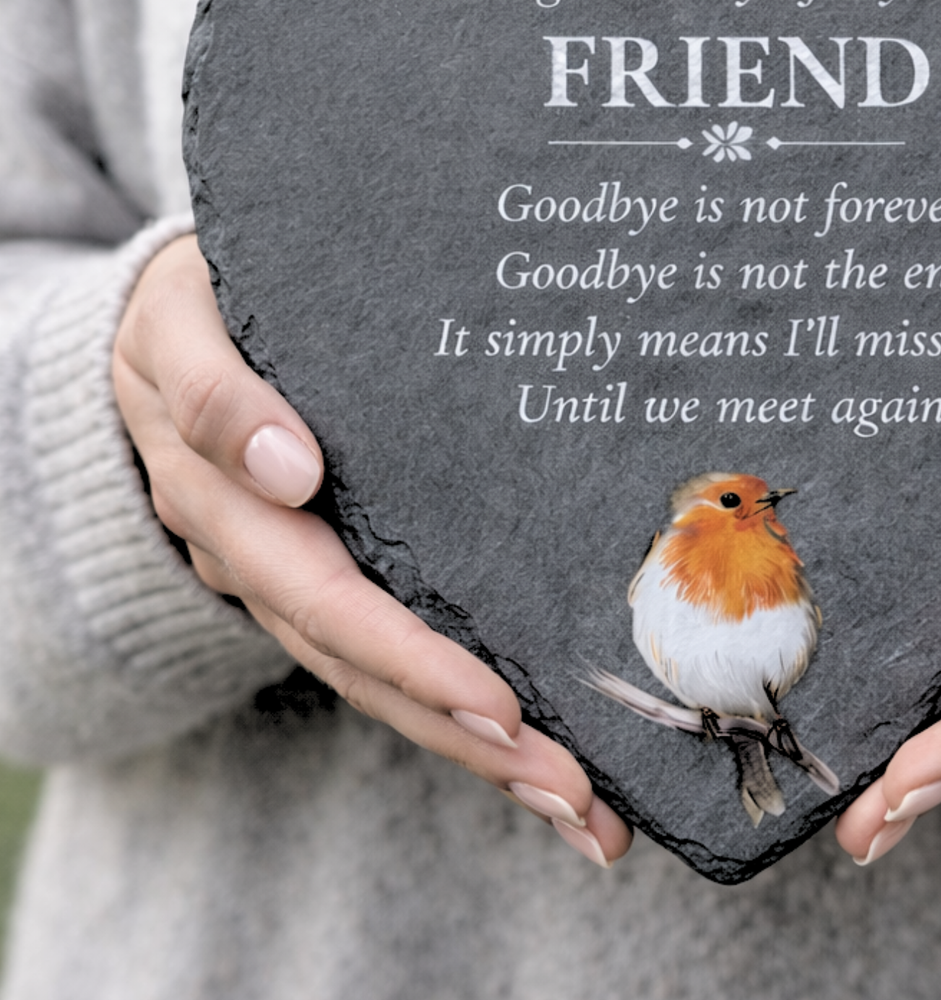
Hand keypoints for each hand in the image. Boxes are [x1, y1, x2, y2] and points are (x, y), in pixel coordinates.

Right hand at [113, 235, 628, 868]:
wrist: (179, 325)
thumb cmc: (199, 311)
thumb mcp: (183, 328)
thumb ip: (218, 397)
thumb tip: (286, 469)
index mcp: (226, 506)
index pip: (325, 599)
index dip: (407, 655)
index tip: (494, 702)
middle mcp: (262, 565)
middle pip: (371, 672)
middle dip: (471, 738)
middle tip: (573, 791)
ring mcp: (298, 582)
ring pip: (389, 686)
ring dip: (484, 755)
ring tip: (581, 808)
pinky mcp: (341, 580)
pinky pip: (398, 659)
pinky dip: (465, 716)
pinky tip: (542, 760)